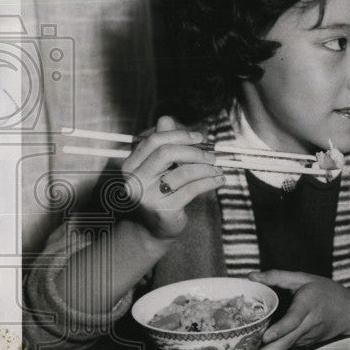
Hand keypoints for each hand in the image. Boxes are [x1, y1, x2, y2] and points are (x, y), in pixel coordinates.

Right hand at [121, 116, 223, 241]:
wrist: (152, 230)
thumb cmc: (159, 193)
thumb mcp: (159, 168)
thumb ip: (163, 145)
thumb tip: (167, 119)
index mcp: (130, 165)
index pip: (154, 141)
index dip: (179, 135)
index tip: (200, 137)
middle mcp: (134, 180)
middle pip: (166, 153)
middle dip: (194, 151)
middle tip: (211, 155)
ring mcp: (147, 196)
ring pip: (183, 172)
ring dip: (206, 168)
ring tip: (217, 169)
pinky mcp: (164, 210)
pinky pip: (193, 189)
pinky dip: (210, 181)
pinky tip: (219, 180)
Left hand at [242, 270, 349, 349]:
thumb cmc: (326, 291)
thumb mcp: (304, 278)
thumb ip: (278, 276)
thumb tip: (251, 276)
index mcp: (308, 304)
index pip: (294, 319)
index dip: (280, 329)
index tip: (266, 337)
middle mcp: (308, 324)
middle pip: (286, 341)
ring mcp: (308, 337)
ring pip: (285, 346)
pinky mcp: (306, 343)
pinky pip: (288, 345)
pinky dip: (275, 349)